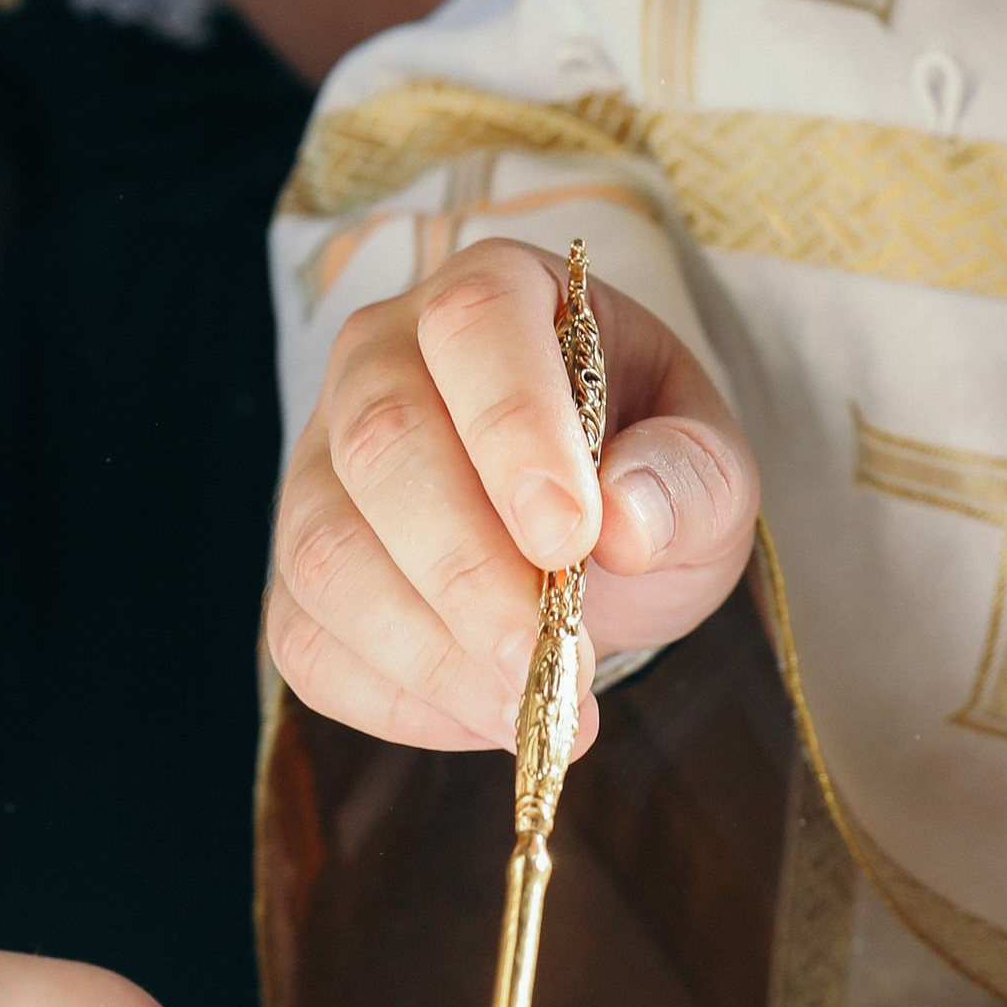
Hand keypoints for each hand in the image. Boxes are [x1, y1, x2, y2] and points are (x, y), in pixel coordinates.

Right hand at [268, 240, 759, 751]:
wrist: (595, 532)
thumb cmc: (647, 470)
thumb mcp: (708, 466)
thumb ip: (687, 479)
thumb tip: (624, 523)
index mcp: (495, 293)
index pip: (473, 326)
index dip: (511, 427)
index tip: (573, 536)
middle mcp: (380, 357)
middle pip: (381, 445)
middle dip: (468, 570)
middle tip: (557, 660)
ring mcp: (322, 462)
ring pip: (327, 551)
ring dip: (433, 652)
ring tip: (539, 708)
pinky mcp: (298, 568)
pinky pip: (307, 639)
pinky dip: (397, 699)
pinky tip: (485, 713)